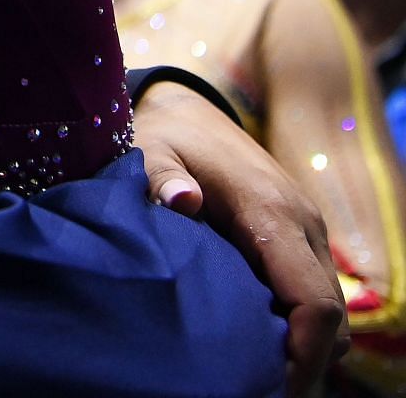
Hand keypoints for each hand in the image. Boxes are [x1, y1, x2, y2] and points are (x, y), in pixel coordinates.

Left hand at [131, 79, 346, 395]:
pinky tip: (253, 337)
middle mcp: (302, 225)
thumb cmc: (163, 138)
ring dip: (301, 341)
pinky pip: (312, 290)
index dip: (303, 353)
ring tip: (251, 369)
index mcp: (272, 213)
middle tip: (252, 388)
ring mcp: (305, 231)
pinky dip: (296, 320)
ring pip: (328, 307)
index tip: (270, 384)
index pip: (316, 302)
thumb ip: (162, 179)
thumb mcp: (150, 152)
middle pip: (330, 315)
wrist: (187, 111)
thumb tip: (184, 203)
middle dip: (303, 359)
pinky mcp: (296, 237)